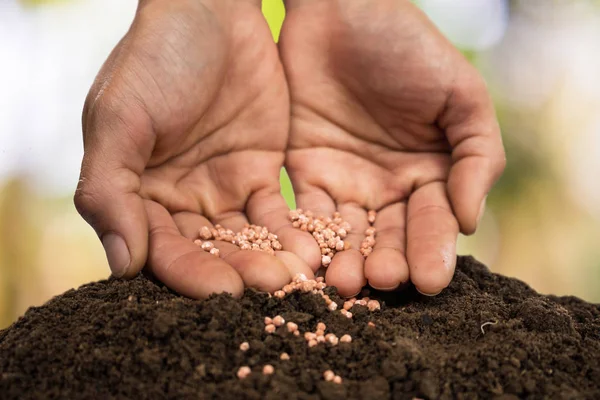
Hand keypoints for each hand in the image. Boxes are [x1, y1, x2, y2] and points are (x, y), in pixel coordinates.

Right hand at [75, 0, 312, 298]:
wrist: (212, 11)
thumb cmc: (155, 58)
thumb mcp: (120, 117)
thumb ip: (109, 189)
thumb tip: (122, 265)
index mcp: (137, 195)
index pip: (161, 249)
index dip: (190, 272)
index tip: (223, 292)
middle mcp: (179, 202)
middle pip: (209, 252)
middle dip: (240, 271)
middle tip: (272, 288)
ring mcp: (221, 191)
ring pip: (247, 239)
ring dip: (271, 259)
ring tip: (298, 276)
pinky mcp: (260, 177)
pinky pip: (278, 214)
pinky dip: (294, 232)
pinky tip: (315, 250)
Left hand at [279, 0, 505, 295]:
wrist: (343, 12)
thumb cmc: (409, 47)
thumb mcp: (461, 96)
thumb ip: (477, 158)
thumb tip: (471, 223)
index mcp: (431, 173)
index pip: (433, 221)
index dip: (432, 249)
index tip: (428, 280)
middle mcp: (388, 187)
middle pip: (388, 237)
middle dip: (386, 262)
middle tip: (381, 282)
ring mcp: (346, 183)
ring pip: (346, 234)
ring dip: (345, 259)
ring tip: (344, 281)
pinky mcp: (305, 174)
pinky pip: (305, 211)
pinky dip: (305, 235)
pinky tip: (307, 256)